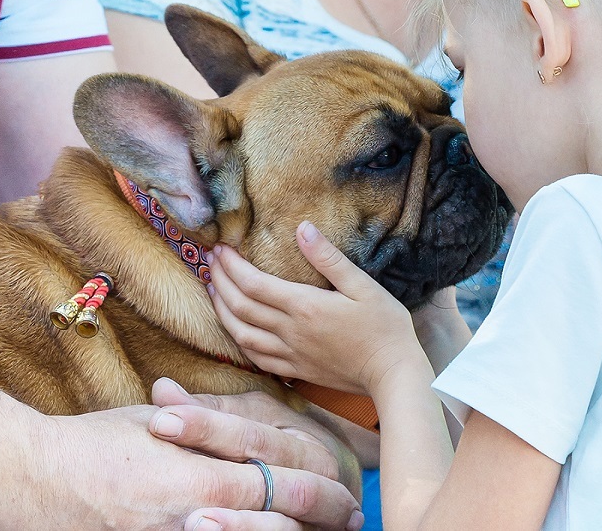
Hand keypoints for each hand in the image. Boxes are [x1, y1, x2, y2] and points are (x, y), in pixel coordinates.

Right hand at [0, 292, 360, 529]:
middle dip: (327, 515)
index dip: (324, 483)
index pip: (285, 474)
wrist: (35, 480)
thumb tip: (266, 413)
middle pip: (286, 516)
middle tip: (350, 517)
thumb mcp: (162, 420)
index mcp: (204, 469)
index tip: (345, 487)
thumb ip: (218, 420)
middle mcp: (197, 511)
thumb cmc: (99, 444)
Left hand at [208, 221, 424, 397]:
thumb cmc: (384, 326)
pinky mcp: (296, 370)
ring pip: (241, 335)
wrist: (393, 374)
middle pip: (240, 306)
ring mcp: (291, 354)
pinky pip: (256, 358)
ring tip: (212, 292)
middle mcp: (290, 331)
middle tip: (209, 261)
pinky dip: (238, 342)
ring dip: (221, 311)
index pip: (253, 283)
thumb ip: (328, 257)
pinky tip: (234, 331)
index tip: (220, 248)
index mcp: (304, 306)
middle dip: (219, 281)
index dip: (231, 265)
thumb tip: (303, 228)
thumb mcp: (362, 285)